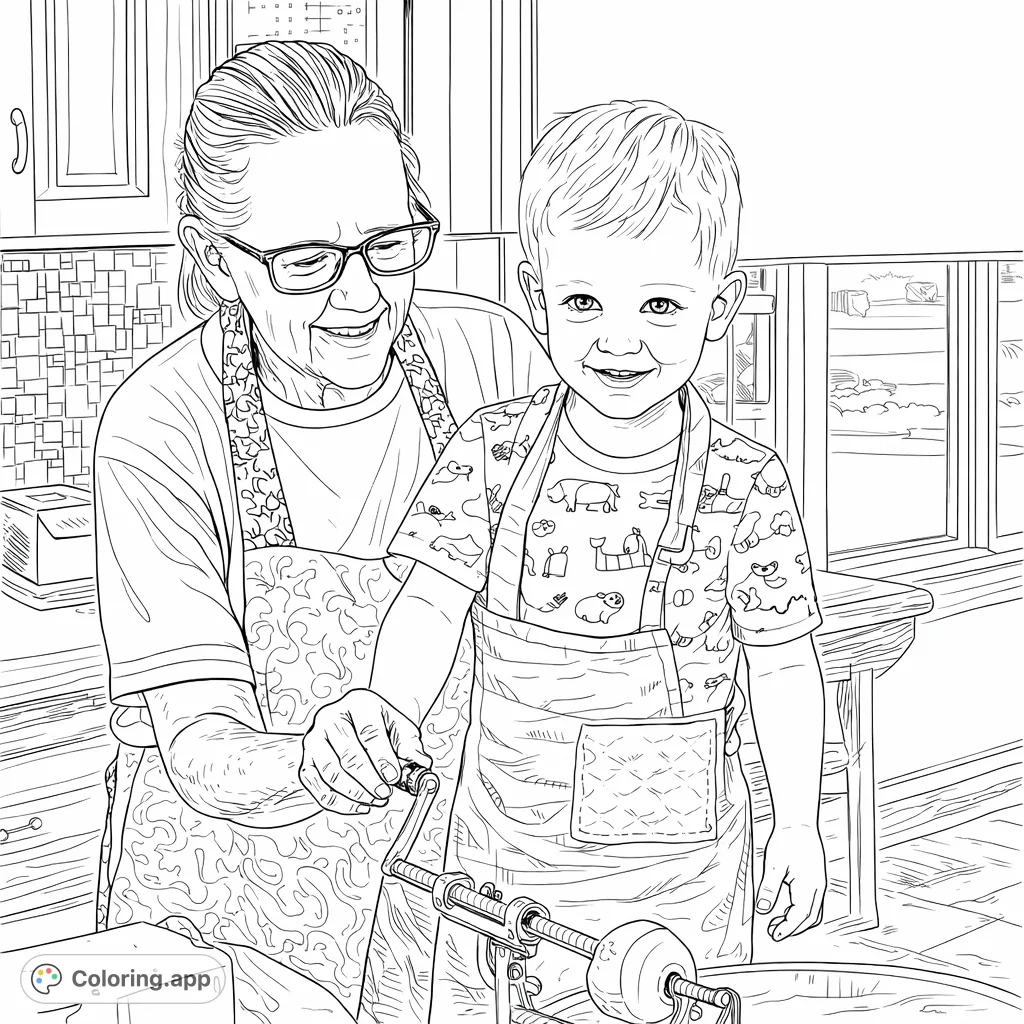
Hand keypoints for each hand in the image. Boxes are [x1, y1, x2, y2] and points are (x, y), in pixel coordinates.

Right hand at [299, 689, 430, 813]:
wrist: (360, 722)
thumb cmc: (381, 726)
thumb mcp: (400, 728)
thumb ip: (411, 745)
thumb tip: (422, 764)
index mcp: (358, 703)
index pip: (369, 733)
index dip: (382, 758)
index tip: (394, 777)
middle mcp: (330, 717)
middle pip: (348, 755)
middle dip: (369, 780)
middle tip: (385, 793)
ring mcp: (314, 739)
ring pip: (331, 773)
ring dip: (356, 793)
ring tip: (377, 800)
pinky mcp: (306, 761)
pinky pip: (317, 788)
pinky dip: (339, 803)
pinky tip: (360, 806)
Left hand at [756, 823, 825, 940]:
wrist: (799, 821)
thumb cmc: (787, 840)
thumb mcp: (773, 864)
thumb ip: (769, 888)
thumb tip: (763, 909)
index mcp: (809, 886)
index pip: (800, 916)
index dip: (787, 928)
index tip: (774, 935)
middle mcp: (818, 887)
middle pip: (809, 918)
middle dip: (792, 928)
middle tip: (773, 931)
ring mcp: (820, 883)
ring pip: (813, 911)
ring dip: (797, 920)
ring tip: (777, 921)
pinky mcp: (817, 878)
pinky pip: (813, 902)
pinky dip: (801, 910)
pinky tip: (786, 907)